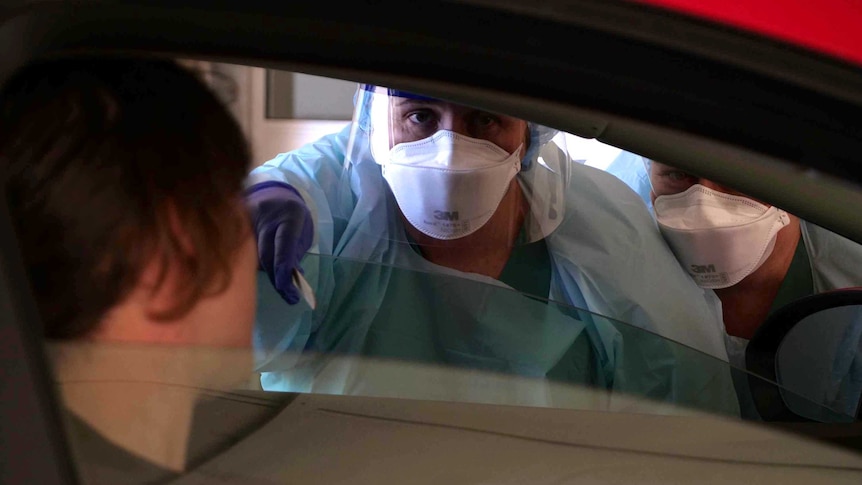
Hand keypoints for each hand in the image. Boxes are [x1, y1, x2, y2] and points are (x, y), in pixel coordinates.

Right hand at [246, 181, 313, 303]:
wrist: (274, 195)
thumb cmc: (292, 218)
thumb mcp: (302, 232)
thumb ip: (295, 253)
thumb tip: (288, 279)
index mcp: (289, 216)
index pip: (285, 244)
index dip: (283, 267)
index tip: (286, 288)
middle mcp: (266, 216)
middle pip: (266, 253)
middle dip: (275, 277)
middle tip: (287, 295)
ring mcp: (247, 219)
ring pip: (250, 254)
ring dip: (261, 272)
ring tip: (275, 285)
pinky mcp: (234, 224)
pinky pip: (239, 249)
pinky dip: (246, 264)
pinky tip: (254, 273)